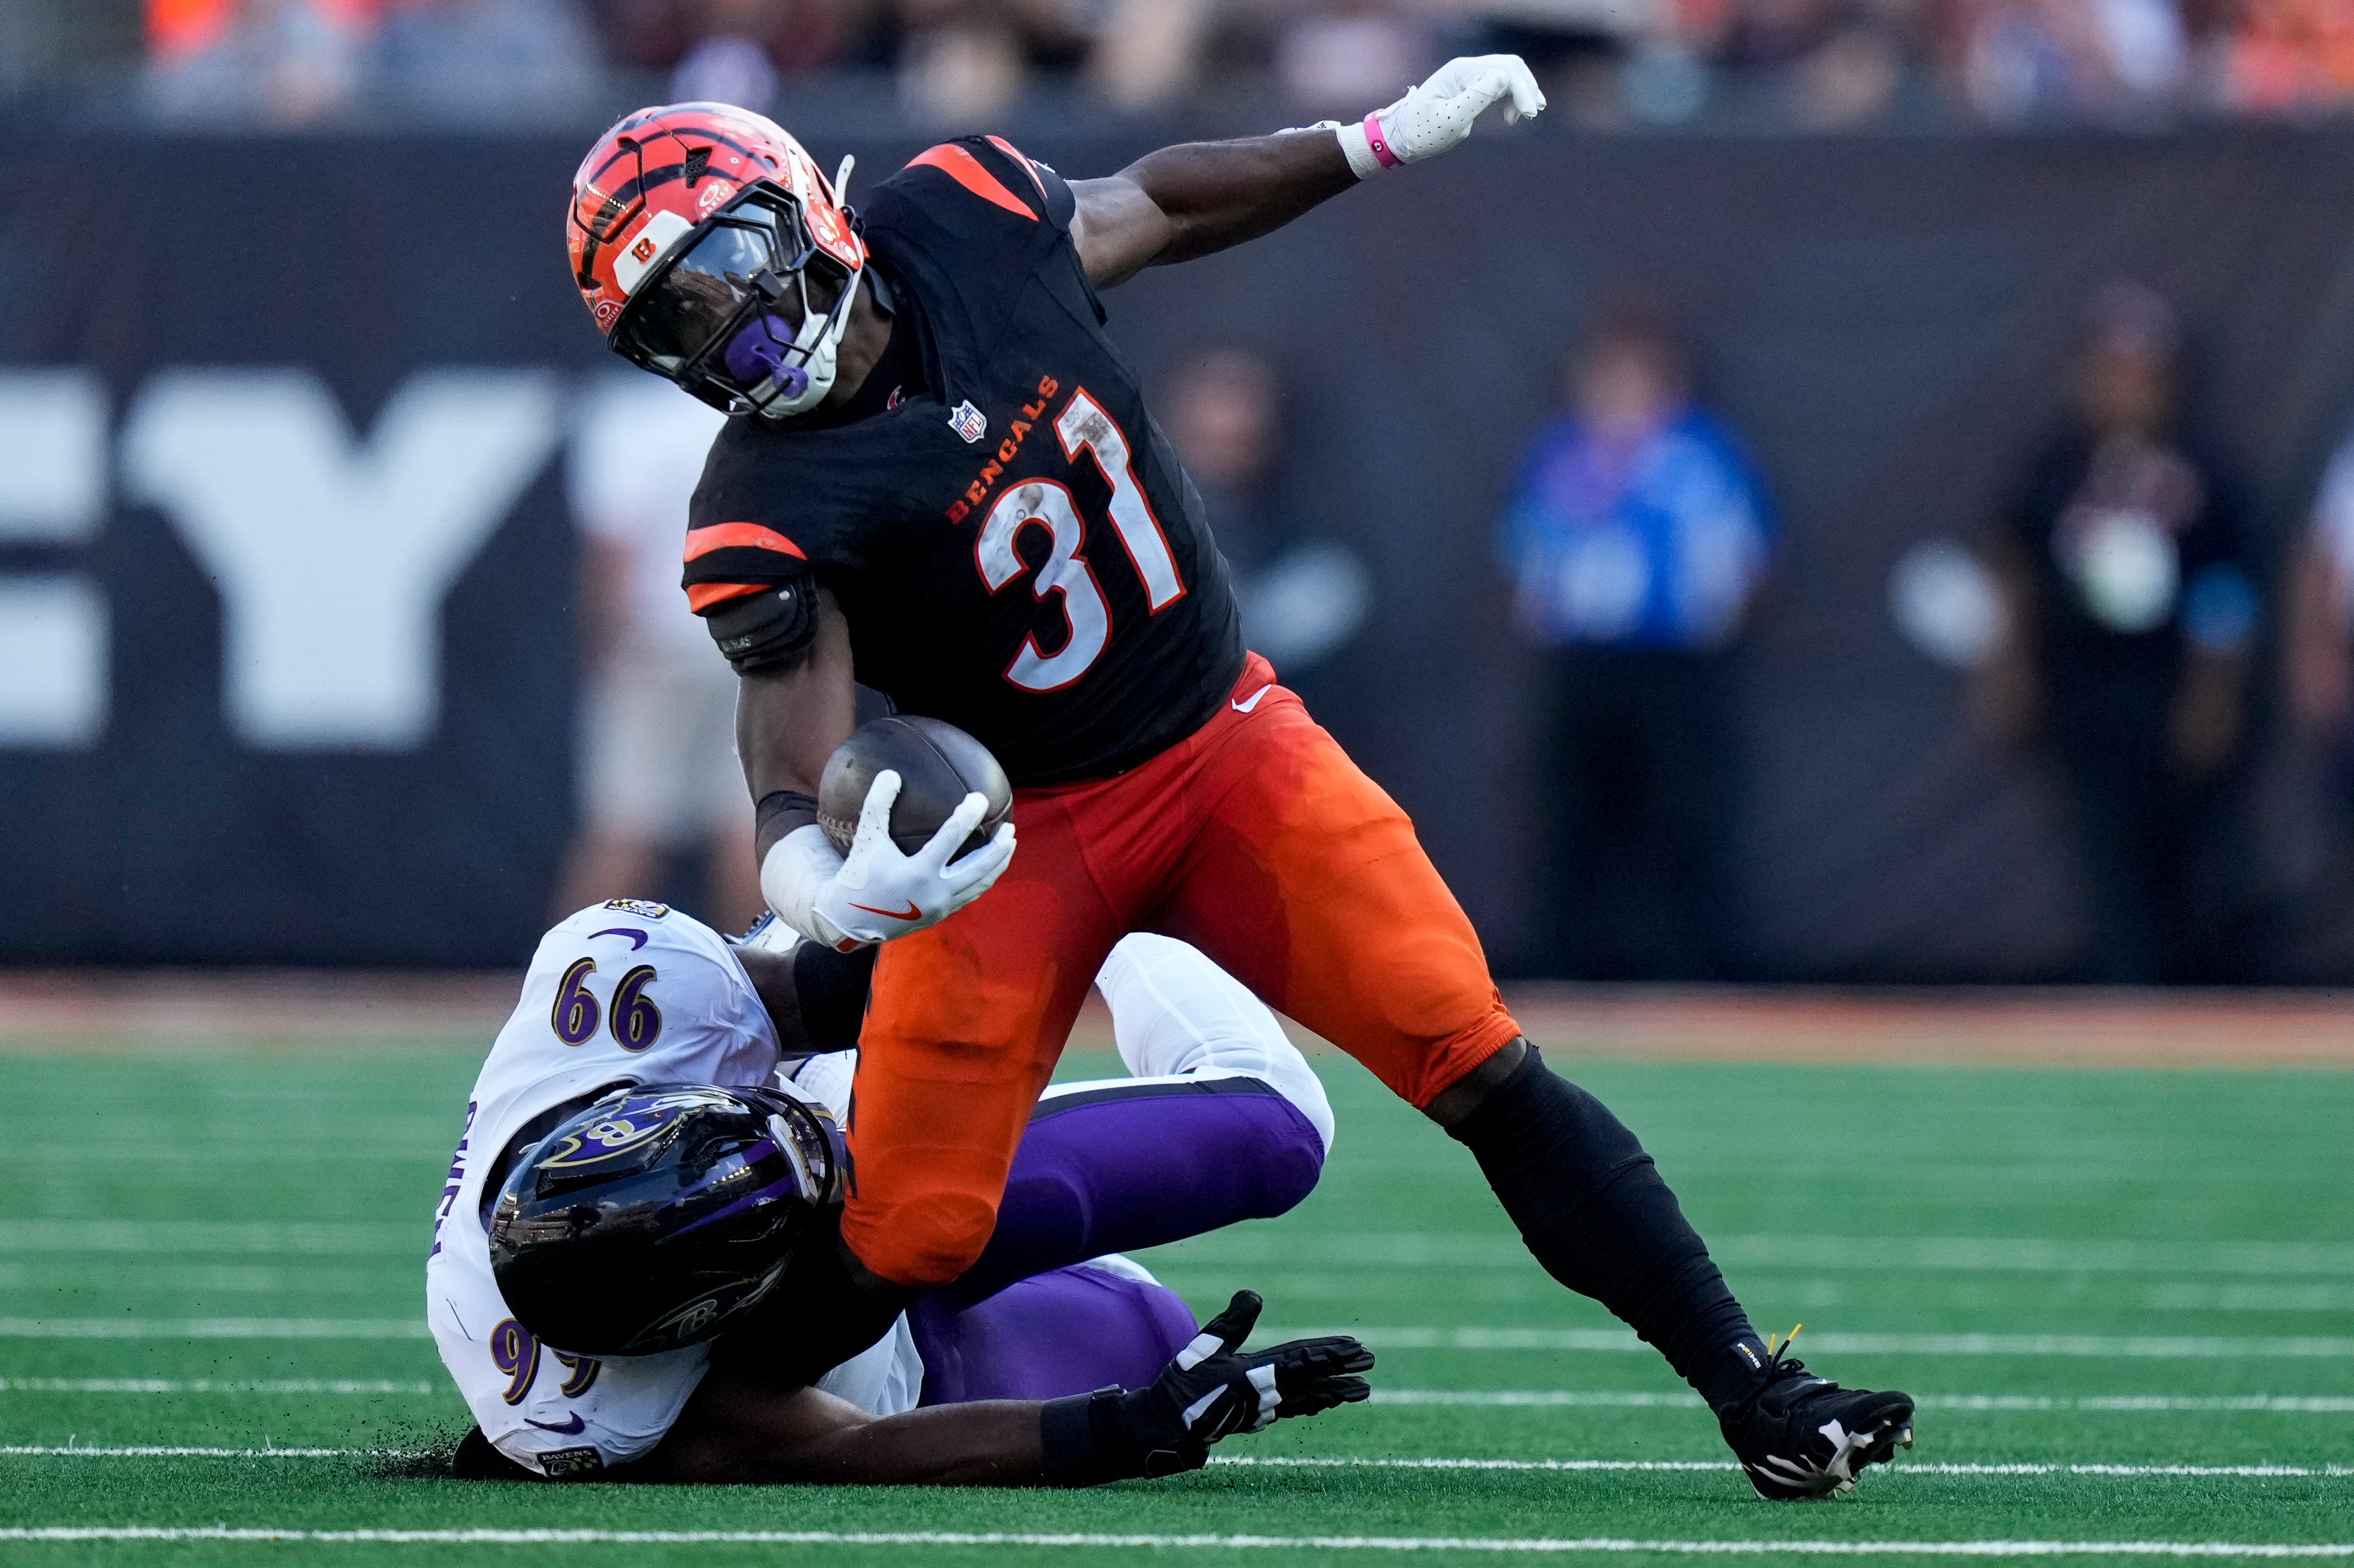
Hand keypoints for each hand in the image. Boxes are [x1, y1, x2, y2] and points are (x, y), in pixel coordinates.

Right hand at [761, 771, 1015, 951]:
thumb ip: (877, 805)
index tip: (980, 798)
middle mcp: (936, 893)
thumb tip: (891, 773)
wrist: (852, 920)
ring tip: (1009, 845)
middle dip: (998, 847)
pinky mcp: (941, 915)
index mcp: (920, 873)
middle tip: (1010, 827)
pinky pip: (970, 895)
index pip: (952, 838)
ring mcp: (941, 907)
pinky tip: (989, 866)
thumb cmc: (859, 874)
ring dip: (997, 864)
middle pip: (979, 867)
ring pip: (980, 884)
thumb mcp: (866, 839)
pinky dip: (983, 879)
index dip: (968, 816)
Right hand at [1119, 1291, 1372, 1472]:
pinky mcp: (1259, 1417)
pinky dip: (1316, 1403)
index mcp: (1252, 1376)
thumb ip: (1230, 1323)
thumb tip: (1254, 1294)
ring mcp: (1264, 1409)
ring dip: (1336, 1390)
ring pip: (1309, 1397)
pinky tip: (1331, 1400)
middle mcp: (1264, 1396)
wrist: (1167, 1426)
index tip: (1352, 1347)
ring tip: (1363, 1388)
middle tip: (1370, 1361)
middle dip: (1341, 1370)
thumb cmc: (1182, 1385)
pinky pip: (1295, 1408)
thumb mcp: (1203, 1348)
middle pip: (1312, 1379)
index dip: (1326, 1354)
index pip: (1298, 1360)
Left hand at [1346, 55, 1545, 174]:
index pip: (1504, 70)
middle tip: (1531, 114)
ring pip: (1507, 73)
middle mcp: (1466, 68)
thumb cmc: (1421, 132)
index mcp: (1461, 72)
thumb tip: (1504, 77)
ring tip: (1527, 114)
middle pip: (1510, 66)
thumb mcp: (1450, 120)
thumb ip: (1477, 98)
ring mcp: (1468, 76)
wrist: (1400, 138)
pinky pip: (1498, 84)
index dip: (1521, 90)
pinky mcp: (1469, 87)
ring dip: (1522, 91)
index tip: (1528, 115)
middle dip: (1526, 88)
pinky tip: (1513, 115)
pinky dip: (1511, 96)